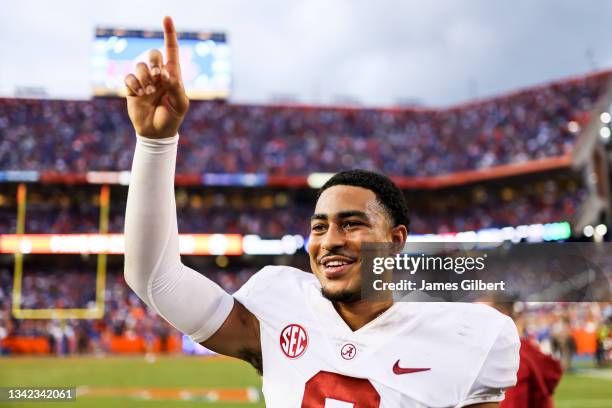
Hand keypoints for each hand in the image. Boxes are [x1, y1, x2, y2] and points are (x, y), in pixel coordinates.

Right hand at [125, 16, 188, 138]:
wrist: (157, 132)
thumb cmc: (172, 117)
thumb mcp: (181, 104)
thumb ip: (176, 88)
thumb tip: (165, 74)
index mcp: (173, 74)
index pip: (172, 50)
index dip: (169, 33)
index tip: (167, 17)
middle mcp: (158, 74)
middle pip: (153, 54)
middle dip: (155, 61)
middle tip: (159, 76)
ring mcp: (144, 80)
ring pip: (139, 66)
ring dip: (145, 78)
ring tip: (149, 92)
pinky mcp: (131, 88)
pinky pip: (129, 78)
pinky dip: (134, 85)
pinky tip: (140, 94)